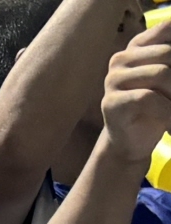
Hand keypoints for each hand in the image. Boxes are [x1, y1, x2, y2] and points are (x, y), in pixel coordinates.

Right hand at [102, 24, 170, 161]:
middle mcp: (121, 59)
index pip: (167, 29)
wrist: (132, 142)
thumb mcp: (170, 76)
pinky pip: (148, 97)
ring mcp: (113, 80)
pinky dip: (167, 112)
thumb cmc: (157, 106)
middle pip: (168, 53)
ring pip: (161, 73)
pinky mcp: (111, 102)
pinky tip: (169, 124)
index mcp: (138, 46)